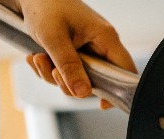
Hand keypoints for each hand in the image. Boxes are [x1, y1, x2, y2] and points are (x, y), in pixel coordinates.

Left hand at [11, 0, 135, 108]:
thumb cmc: (44, 5)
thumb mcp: (54, 38)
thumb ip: (69, 66)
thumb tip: (82, 93)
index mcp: (106, 37)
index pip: (125, 71)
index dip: (119, 91)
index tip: (101, 103)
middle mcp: (101, 45)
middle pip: (98, 80)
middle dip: (71, 82)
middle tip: (53, 71)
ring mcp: (88, 49)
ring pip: (79, 79)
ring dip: (55, 75)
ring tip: (39, 58)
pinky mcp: (75, 52)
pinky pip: (67, 72)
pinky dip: (49, 70)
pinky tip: (38, 57)